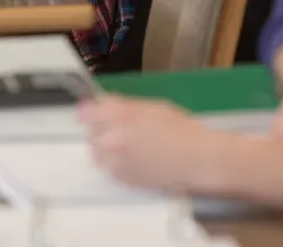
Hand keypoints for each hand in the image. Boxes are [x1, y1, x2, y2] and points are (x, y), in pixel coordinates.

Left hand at [79, 95, 220, 190]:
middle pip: (91, 132)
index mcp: (120, 115)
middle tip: (122, 131)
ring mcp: (115, 160)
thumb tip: (105, 105)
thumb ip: (125, 106)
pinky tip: (136, 160)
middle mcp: (113, 136)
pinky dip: (116, 163)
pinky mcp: (121, 178)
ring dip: (107, 148)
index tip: (89, 113)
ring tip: (129, 147)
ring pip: (97, 152)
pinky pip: (109, 168)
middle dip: (102, 129)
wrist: (195, 159)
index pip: (87, 112)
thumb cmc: (180, 128)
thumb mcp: (152, 107)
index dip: (88, 111)